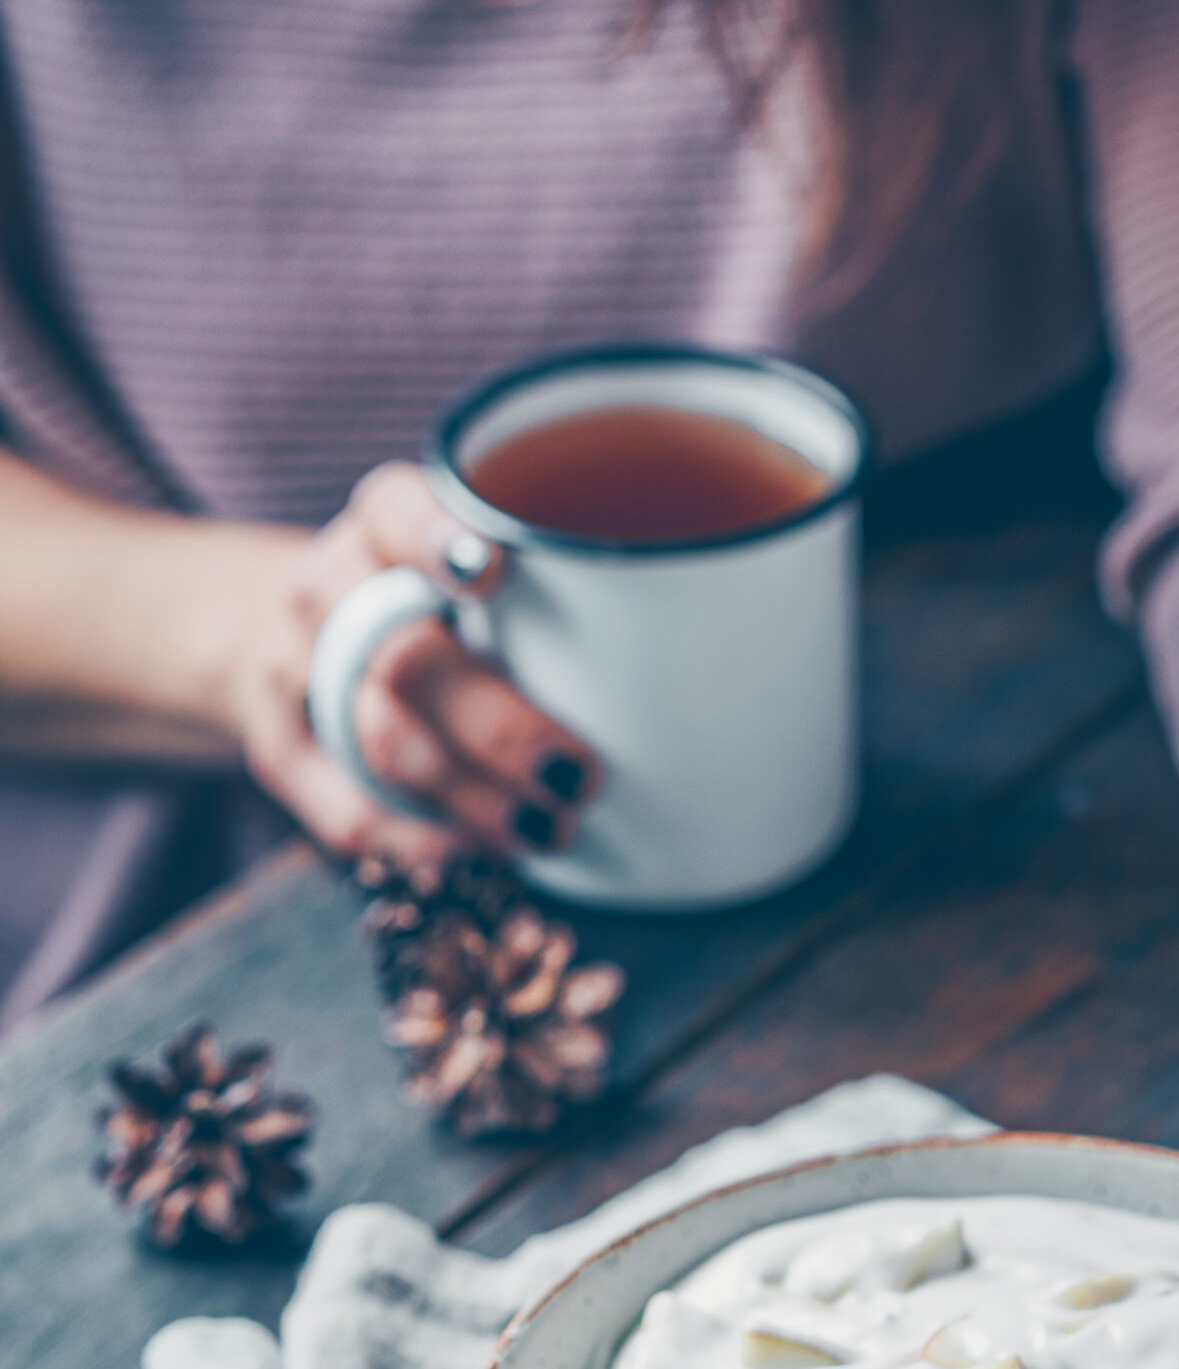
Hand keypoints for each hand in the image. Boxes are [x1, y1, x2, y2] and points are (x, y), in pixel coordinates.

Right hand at [219, 462, 601, 870]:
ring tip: (552, 829)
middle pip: (405, 658)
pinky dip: (424, 842)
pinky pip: (350, 812)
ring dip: (474, 797)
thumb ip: (562, 586)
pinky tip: (483, 856)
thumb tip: (705, 649)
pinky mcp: (282, 751)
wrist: (303, 633)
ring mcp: (297, 671)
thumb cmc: (438, 604)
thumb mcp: (483, 565)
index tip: (499, 574)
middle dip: (499, 727)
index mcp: (383, 523)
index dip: (441, 541)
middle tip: (581, 775)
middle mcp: (330, 589)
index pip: (396, 512)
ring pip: (382, 740)